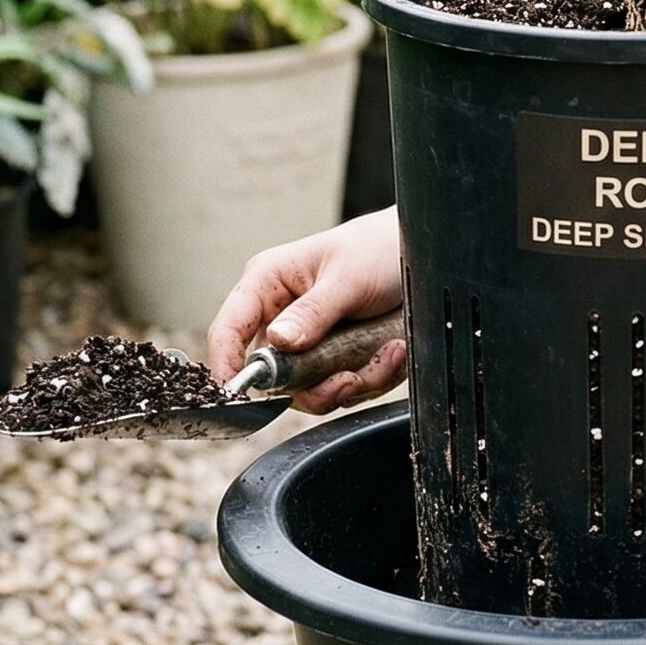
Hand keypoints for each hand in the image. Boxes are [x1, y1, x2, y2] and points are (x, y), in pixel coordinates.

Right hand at [205, 207, 407, 414]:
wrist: (419, 253)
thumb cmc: (378, 249)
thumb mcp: (348, 278)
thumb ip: (313, 311)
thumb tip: (276, 342)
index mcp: (268, 285)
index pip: (228, 330)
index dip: (225, 365)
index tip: (238, 396)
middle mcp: (281, 318)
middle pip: (275, 377)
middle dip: (320, 386)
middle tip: (353, 378)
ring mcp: (309, 343)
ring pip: (314, 390)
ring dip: (357, 381)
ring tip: (391, 350)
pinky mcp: (337, 358)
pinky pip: (346, 387)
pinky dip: (376, 376)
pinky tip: (396, 349)